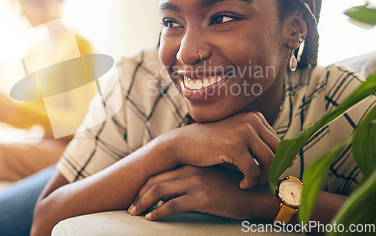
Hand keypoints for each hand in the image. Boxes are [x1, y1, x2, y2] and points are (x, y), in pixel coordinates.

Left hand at [128, 165, 278, 220]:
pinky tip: (151, 218)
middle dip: (139, 194)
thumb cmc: (232, 189)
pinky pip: (172, 205)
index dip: (145, 184)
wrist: (254, 195)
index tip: (136, 195)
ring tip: (135, 213)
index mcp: (191, 165)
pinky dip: (158, 212)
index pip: (161, 172)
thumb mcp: (210, 179)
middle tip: (130, 206)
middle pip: (156, 180)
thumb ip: (192, 179)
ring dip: (143, 203)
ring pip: (159, 191)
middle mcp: (190, 171)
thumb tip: (173, 191)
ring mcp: (195, 184)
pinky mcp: (201, 198)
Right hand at [172, 112, 279, 188]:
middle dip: (274, 172)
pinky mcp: (235, 147)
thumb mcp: (236, 136)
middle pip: (278, 152)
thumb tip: (288, 161)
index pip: (280, 143)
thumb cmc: (210, 143)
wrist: (183, 143)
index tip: (269, 175)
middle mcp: (252, 121)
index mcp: (255, 117)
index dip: (278, 162)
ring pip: (270, 163)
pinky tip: (241, 185)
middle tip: (263, 184)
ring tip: (251, 184)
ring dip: (263, 179)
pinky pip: (254, 172)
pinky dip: (250, 183)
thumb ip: (258, 143)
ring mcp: (244, 132)